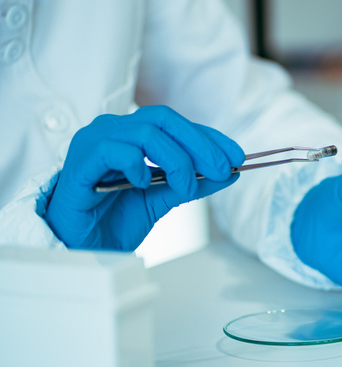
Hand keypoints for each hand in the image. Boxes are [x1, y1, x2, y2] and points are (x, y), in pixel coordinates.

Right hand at [45, 106, 243, 250]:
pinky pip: (113, 149)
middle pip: (165, 119)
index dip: (210, 137)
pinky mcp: (80, 161)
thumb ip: (192, 183)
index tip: (236, 156)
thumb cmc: (113, 219)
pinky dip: (137, 165)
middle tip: (222, 169)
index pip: (178, 124)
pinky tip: (143, 184)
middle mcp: (115, 130)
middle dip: (200, 144)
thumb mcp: (164, 199)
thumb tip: (229, 173)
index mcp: (133, 134)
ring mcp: (95, 141)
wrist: (81, 247)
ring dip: (176, 160)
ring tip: (185, 187)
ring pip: (146, 132)